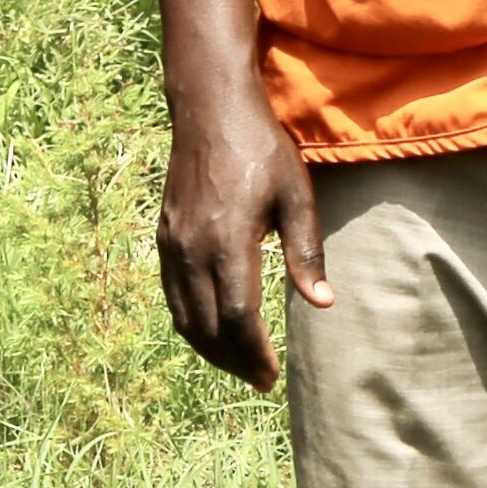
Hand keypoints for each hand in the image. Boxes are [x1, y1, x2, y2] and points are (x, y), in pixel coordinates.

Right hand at [158, 97, 325, 387]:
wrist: (209, 108)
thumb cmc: (261, 148)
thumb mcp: (296, 194)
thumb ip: (306, 251)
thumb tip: (322, 303)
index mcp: (229, 241)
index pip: (238, 317)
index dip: (254, 353)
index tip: (272, 374)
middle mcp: (193, 249)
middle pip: (208, 327)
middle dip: (234, 361)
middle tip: (260, 379)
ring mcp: (172, 244)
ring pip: (184, 317)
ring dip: (210, 349)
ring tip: (239, 364)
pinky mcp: (163, 237)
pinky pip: (172, 296)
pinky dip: (191, 324)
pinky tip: (212, 330)